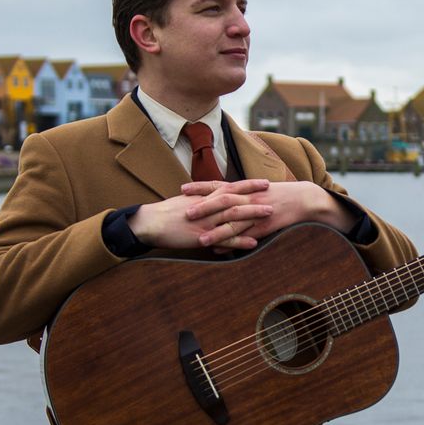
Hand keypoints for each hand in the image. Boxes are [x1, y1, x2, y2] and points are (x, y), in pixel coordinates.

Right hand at [127, 179, 272, 249]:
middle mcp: (207, 207)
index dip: (248, 184)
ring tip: (270, 214)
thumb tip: (215, 195)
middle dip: (255, 196)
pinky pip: (224, 240)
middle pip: (235, 199)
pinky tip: (253, 243)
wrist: (151, 223)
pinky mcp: (202, 237)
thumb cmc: (167, 212)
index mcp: (205, 197)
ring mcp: (206, 222)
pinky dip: (239, 241)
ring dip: (252, 215)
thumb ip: (203, 198)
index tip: (264, 182)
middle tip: (273, 194)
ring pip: (233, 217)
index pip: (230, 187)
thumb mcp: (187, 200)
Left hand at [181, 181, 355, 250]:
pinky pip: (248, 236)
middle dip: (204, 207)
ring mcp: (258, 212)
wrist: (305, 199)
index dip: (201, 187)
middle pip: (223, 201)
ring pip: (234, 221)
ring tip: (199, 240)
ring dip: (216, 231)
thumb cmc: (281, 195)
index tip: (183, 189)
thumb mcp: (260, 189)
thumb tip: (223, 198)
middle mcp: (250, 198)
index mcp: (247, 188)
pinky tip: (221, 251)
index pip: (220, 185)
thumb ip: (241, 194)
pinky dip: (234, 243)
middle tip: (185, 214)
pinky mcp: (267, 226)